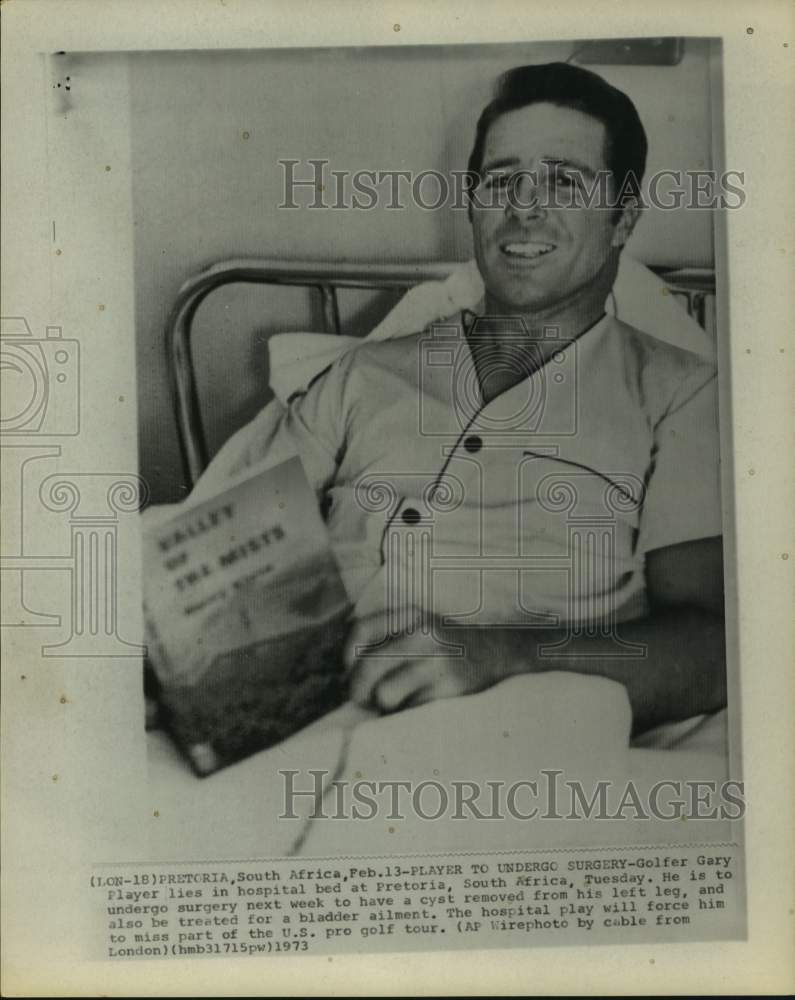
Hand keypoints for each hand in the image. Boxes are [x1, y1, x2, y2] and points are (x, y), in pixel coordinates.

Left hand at [344, 605, 513, 712]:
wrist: (497, 652)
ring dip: (384, 705)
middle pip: (367, 667)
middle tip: (363, 699)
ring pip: (384, 694)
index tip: (348, 671)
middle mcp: (423, 635)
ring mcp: (437, 662)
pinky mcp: (448, 689)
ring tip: (395, 701)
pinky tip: (416, 705)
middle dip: (358, 690)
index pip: (361, 630)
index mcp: (411, 615)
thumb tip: (345, 670)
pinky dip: (406, 712)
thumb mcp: (419, 625)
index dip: (346, 656)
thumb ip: (387, 637)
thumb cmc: (447, 644)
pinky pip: (408, 710)